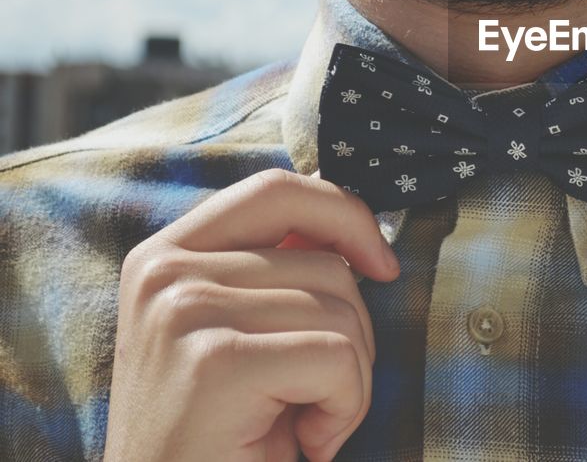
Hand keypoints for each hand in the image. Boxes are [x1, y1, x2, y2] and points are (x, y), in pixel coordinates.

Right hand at [103, 168, 400, 461]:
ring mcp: (184, 312)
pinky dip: (346, 408)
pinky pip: (339, 358)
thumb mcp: (238, 333)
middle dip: (353, 334)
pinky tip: (306, 442)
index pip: (276, 189)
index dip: (346, 214)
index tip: (383, 265)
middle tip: (315, 395)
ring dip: (350, 381)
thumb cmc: (222, 432)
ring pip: (343, 312)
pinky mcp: (215, 362)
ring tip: (302, 422)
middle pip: (327, 264)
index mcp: (164, 253)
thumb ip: (275, 270)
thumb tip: (356, 231)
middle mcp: (163, 272)